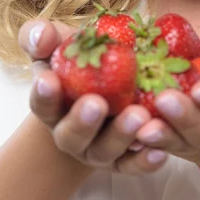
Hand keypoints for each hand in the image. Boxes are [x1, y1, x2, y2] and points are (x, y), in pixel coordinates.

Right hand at [18, 19, 168, 174]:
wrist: (104, 84)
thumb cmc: (77, 61)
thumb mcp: (58, 43)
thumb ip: (41, 37)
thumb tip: (40, 35)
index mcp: (52, 107)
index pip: (41, 103)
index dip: (44, 93)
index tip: (49, 79)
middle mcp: (71, 135)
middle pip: (72, 135)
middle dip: (82, 121)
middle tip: (96, 103)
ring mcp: (98, 149)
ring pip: (105, 151)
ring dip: (121, 135)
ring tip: (139, 116)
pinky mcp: (125, 159)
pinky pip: (134, 164)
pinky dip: (145, 160)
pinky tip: (159, 150)